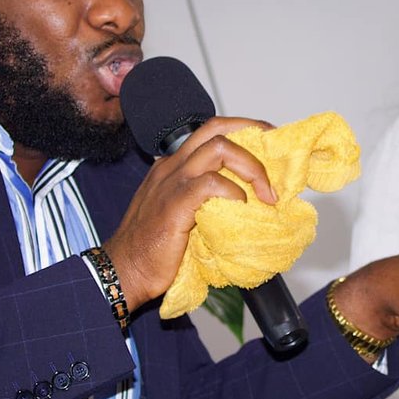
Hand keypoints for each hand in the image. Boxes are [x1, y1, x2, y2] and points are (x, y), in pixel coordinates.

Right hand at [103, 116, 275, 311]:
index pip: (210, 132)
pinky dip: (233, 191)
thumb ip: (204, 201)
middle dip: (252, 131)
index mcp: (172, 166)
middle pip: (216, 128)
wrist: (123, 270)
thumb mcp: (180, 214)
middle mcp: (172, 166)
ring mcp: (172, 182)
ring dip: (251, 167)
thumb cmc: (152, 250)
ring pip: (218, 148)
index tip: (267, 145)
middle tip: (275, 150)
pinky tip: (241, 207)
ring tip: (267, 193)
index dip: (242, 131)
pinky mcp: (175, 204)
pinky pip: (210, 184)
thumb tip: (246, 203)